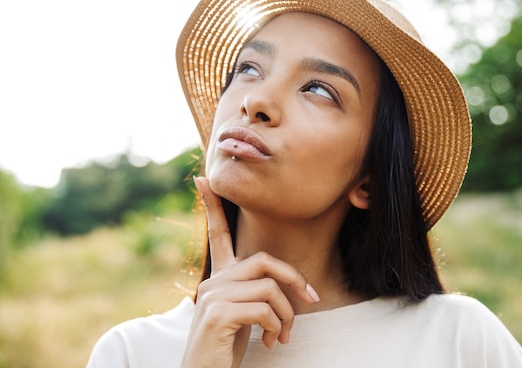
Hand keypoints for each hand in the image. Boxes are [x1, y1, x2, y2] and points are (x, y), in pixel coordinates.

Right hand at [181, 176, 319, 367]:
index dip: (212, 207)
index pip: (218, 236)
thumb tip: (281, 286)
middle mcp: (212, 282)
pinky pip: (264, 308)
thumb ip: (254, 294)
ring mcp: (212, 297)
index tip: (204, 179)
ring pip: (269, 287)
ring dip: (286, 314)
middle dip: (294, 279)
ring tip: (281, 336)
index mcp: (218, 279)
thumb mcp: (243, 316)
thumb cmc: (226, 348)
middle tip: (312, 300)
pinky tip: (269, 342)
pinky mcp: (217, 314)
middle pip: (264, 261)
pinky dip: (275, 326)